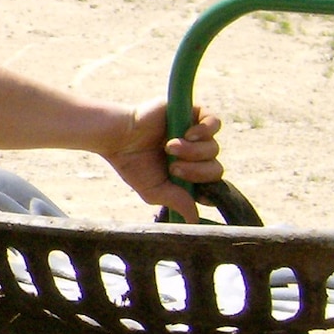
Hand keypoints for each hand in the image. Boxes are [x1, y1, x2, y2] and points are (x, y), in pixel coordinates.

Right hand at [102, 102, 222, 221]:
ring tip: (169, 147)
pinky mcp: (192, 114)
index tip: (195, 190)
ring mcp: (195, 134)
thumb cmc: (132, 164)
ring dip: (194, 152)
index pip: (213, 184)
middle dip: (196, 171)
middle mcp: (194, 154)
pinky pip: (214, 123)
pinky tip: (188, 134)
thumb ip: (177, 202)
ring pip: (214, 147)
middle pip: (216, 168)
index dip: (209, 189)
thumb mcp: (154, 190)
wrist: (118, 136)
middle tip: (173, 167)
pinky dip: (205, 131)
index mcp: (188, 173)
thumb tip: (194, 219)